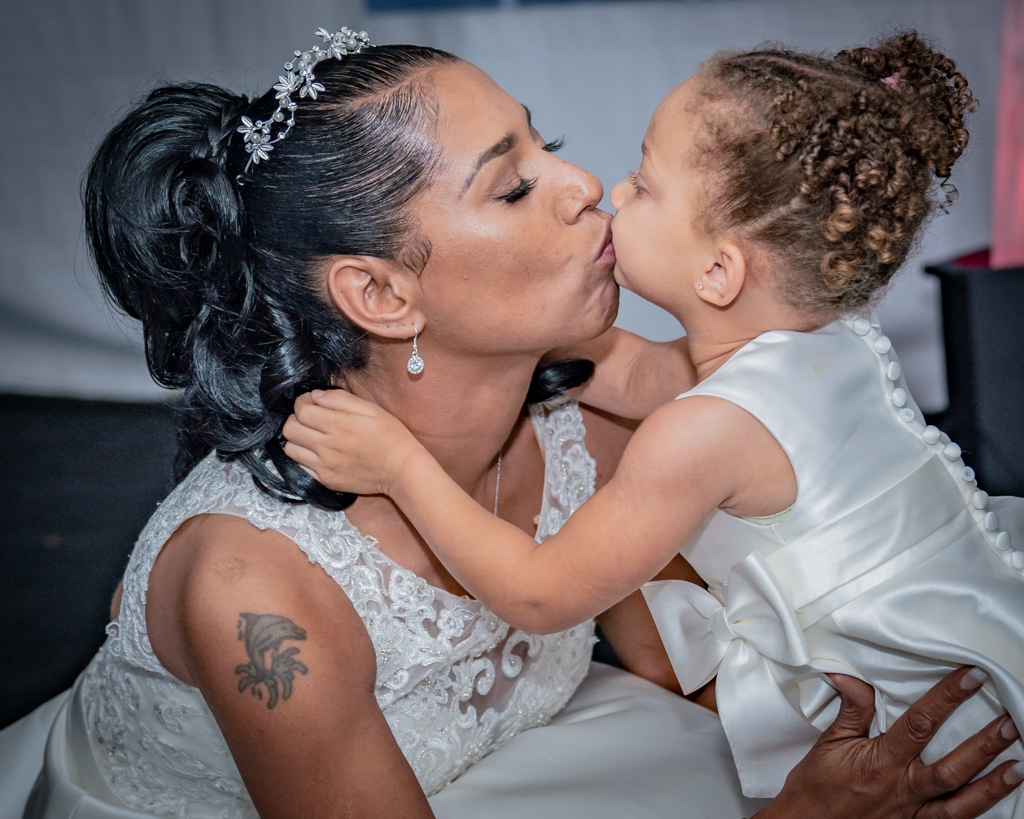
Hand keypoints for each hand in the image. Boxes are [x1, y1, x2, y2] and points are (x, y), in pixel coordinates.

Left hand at [283, 389, 422, 496]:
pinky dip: (304, 455)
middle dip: (296, 418)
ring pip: (290, 449)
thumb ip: (341, 399)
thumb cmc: (391, 436)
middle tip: (310, 417)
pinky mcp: (327, 480)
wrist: (402, 470)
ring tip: (312, 435)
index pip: (301, 410)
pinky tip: (319, 451)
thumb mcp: (371, 409)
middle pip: (290, 429)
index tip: (312, 401)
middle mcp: (328, 447)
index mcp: (339, 425)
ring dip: (297, 438)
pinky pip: (301, 466)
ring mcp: (325, 466)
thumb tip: (317, 395)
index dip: (302, 402)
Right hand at [759, 667, 1021, 818]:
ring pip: (961, 802)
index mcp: (882, 761)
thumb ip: (851, 709)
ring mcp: (912, 811)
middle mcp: (902, 788)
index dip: (947, 698)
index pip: (921, 724)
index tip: (970, 678)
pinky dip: (975, 812)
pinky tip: (994, 800)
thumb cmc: (816, 787)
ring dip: (993, 785)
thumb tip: (852, 676)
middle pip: (952, 767)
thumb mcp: (829, 742)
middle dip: (984, 745)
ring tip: (1018, 766)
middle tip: (1010, 724)